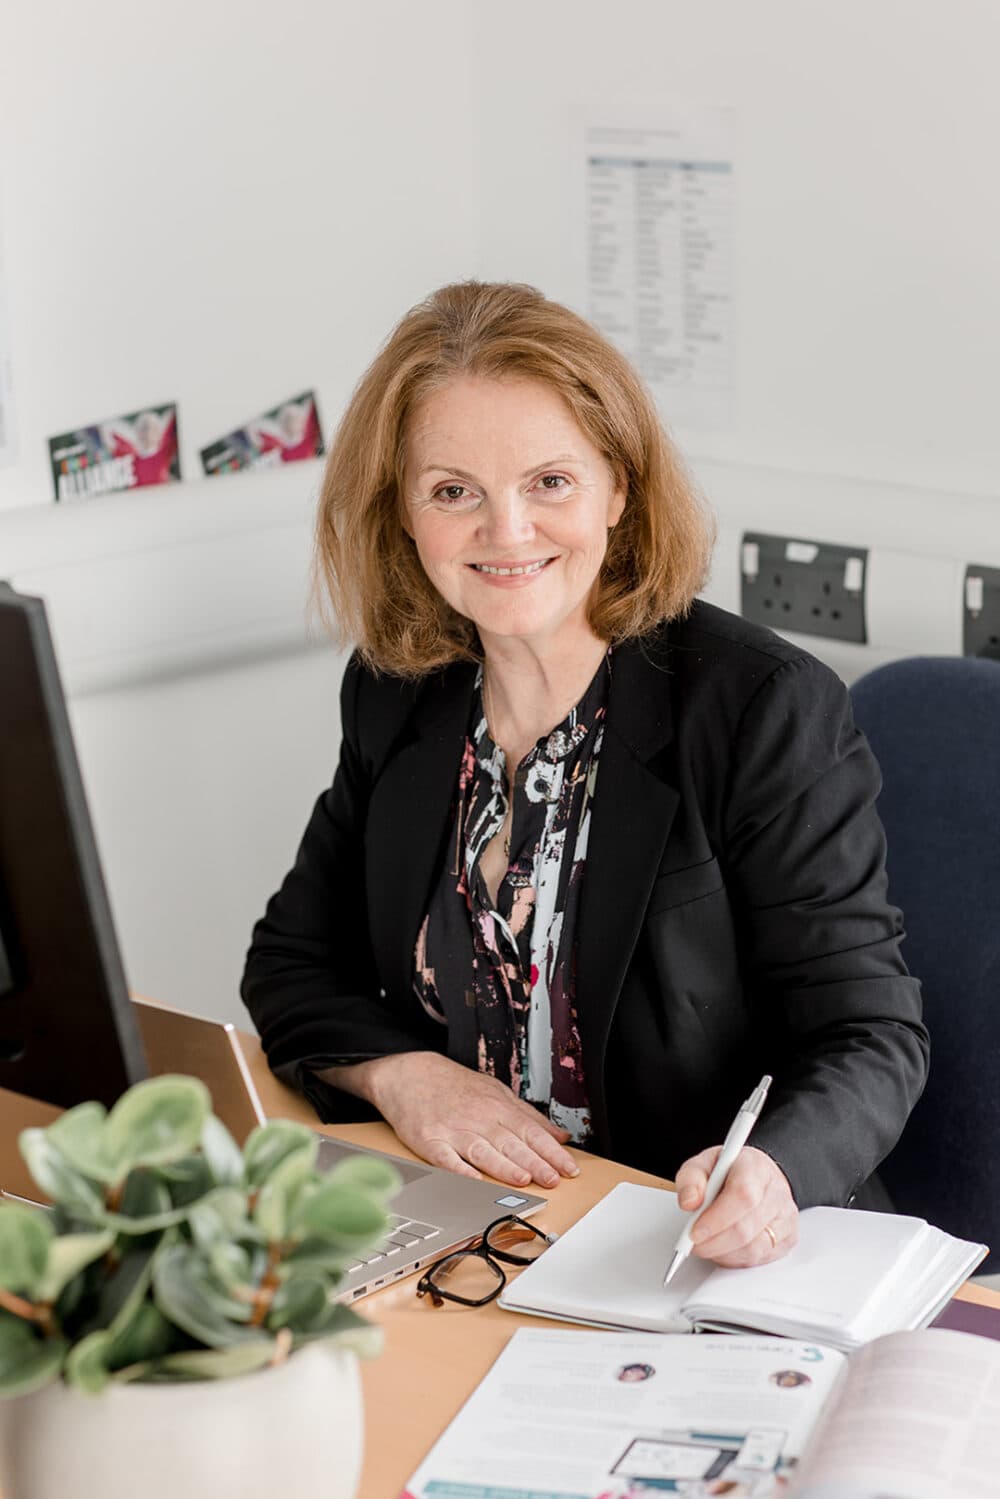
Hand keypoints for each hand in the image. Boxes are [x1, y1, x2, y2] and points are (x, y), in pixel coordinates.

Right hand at [363, 1051, 579, 1188]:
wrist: (411, 1075)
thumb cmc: (457, 1087)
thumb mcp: (497, 1092)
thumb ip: (529, 1115)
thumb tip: (559, 1136)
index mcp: (497, 1106)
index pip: (532, 1131)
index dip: (552, 1152)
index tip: (569, 1168)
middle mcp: (479, 1118)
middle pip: (511, 1143)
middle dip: (535, 1163)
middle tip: (554, 1180)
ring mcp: (454, 1129)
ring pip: (483, 1151)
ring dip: (504, 1167)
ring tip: (524, 1180)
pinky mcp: (430, 1141)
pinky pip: (446, 1159)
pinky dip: (460, 1171)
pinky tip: (474, 1180)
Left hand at [673, 1144, 797, 1267]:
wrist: (756, 1176)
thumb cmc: (730, 1171)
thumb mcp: (703, 1164)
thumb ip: (691, 1178)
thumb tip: (689, 1202)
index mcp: (756, 1167)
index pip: (742, 1195)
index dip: (717, 1218)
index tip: (694, 1231)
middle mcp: (777, 1192)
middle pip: (746, 1227)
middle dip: (714, 1242)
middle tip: (693, 1243)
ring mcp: (786, 1217)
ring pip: (754, 1248)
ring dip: (723, 1253)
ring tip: (706, 1245)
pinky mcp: (788, 1238)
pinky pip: (760, 1259)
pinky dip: (735, 1259)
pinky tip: (723, 1249)